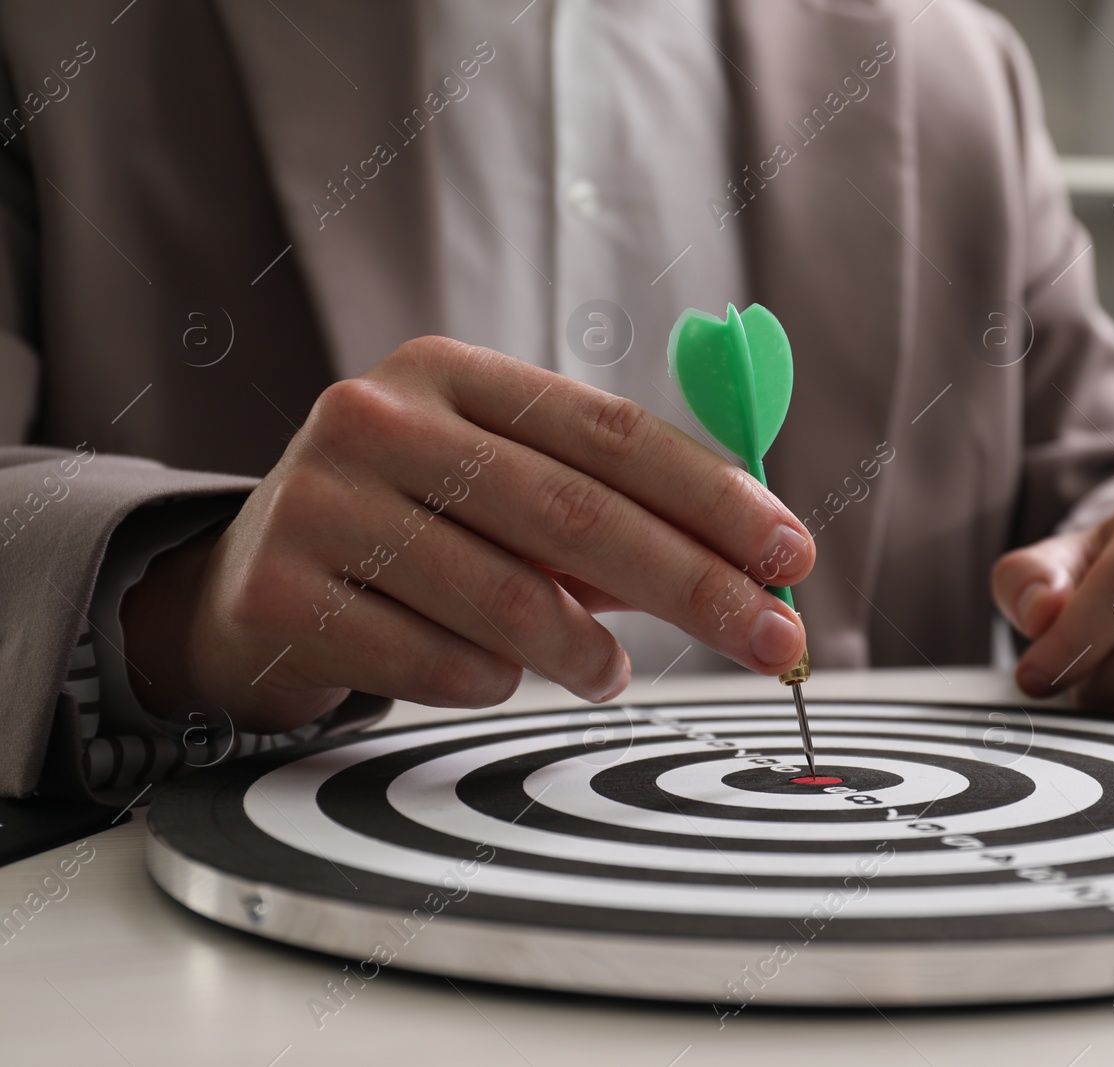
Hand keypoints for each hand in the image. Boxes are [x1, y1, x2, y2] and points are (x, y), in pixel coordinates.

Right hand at [121, 337, 813, 732]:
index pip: (610, 430)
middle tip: (775, 642)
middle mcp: (378, 420)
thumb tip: (754, 562)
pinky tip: (496, 675)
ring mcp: (320, 505)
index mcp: (449, 375)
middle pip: (574, 513)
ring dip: (587, 654)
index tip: (791, 553)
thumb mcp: (504, 494)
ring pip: (509, 600)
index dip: (713, 496)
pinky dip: (494, 684)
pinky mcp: (284, 597)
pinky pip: (440, 665)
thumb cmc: (416, 532)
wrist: (249, 585)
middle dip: (696, 587)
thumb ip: (612, 512)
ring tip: (608, 673)